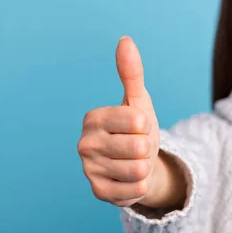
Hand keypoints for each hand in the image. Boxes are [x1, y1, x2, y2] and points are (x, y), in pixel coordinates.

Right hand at [78, 36, 160, 206]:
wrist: (139, 163)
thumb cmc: (137, 130)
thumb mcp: (138, 101)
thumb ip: (131, 73)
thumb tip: (125, 39)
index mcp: (93, 118)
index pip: (137, 122)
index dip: (146, 126)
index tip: (138, 127)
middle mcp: (84, 144)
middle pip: (139, 148)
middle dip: (147, 148)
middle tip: (137, 147)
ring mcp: (89, 170)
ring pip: (138, 170)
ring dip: (145, 167)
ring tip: (135, 162)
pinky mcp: (98, 193)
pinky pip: (135, 190)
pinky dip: (141, 185)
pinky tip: (131, 179)